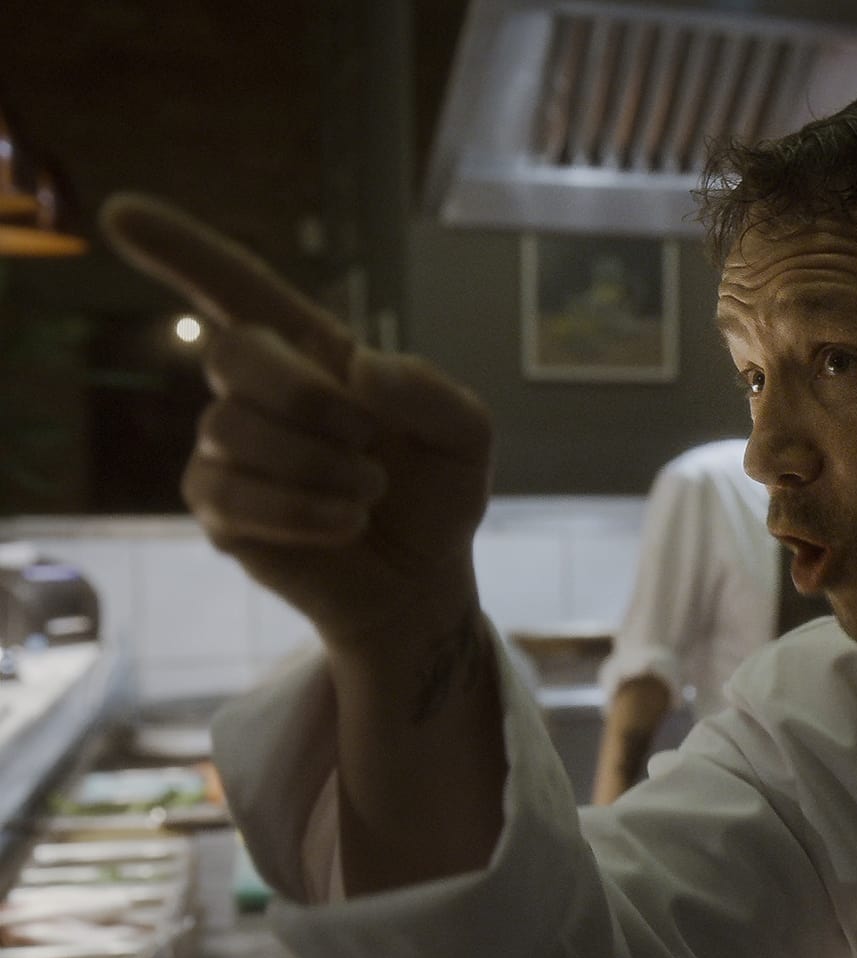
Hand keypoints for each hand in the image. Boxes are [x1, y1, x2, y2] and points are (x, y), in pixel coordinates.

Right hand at [100, 194, 492, 652]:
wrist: (425, 580)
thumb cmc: (438, 495)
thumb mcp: (467, 436)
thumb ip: (434, 392)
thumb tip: (361, 369)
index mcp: (315, 355)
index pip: (236, 287)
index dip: (180, 249)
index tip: (120, 210)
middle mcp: (261, 393)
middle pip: (233, 352)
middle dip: (306, 397)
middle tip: (368, 441)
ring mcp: (229, 452)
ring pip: (233, 430)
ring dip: (320, 467)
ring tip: (368, 494)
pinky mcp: (221, 512)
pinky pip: (232, 496)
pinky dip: (301, 512)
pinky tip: (344, 525)